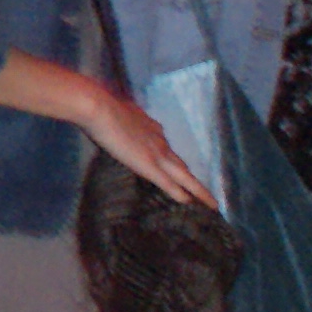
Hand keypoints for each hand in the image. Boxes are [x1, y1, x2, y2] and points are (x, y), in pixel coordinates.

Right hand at [80, 90, 215, 210]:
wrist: (100, 108)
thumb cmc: (100, 107)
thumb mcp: (116, 113)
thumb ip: (122, 121)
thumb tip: (118, 122)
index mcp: (151, 128)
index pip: (165, 147)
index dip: (171, 159)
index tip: (175, 167)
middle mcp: (160, 142)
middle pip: (181, 164)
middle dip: (191, 178)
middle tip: (203, 193)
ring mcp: (157, 155)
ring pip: (185, 177)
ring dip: (199, 191)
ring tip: (211, 203)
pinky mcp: (150, 167)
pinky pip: (171, 185)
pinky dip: (183, 195)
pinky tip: (191, 204)